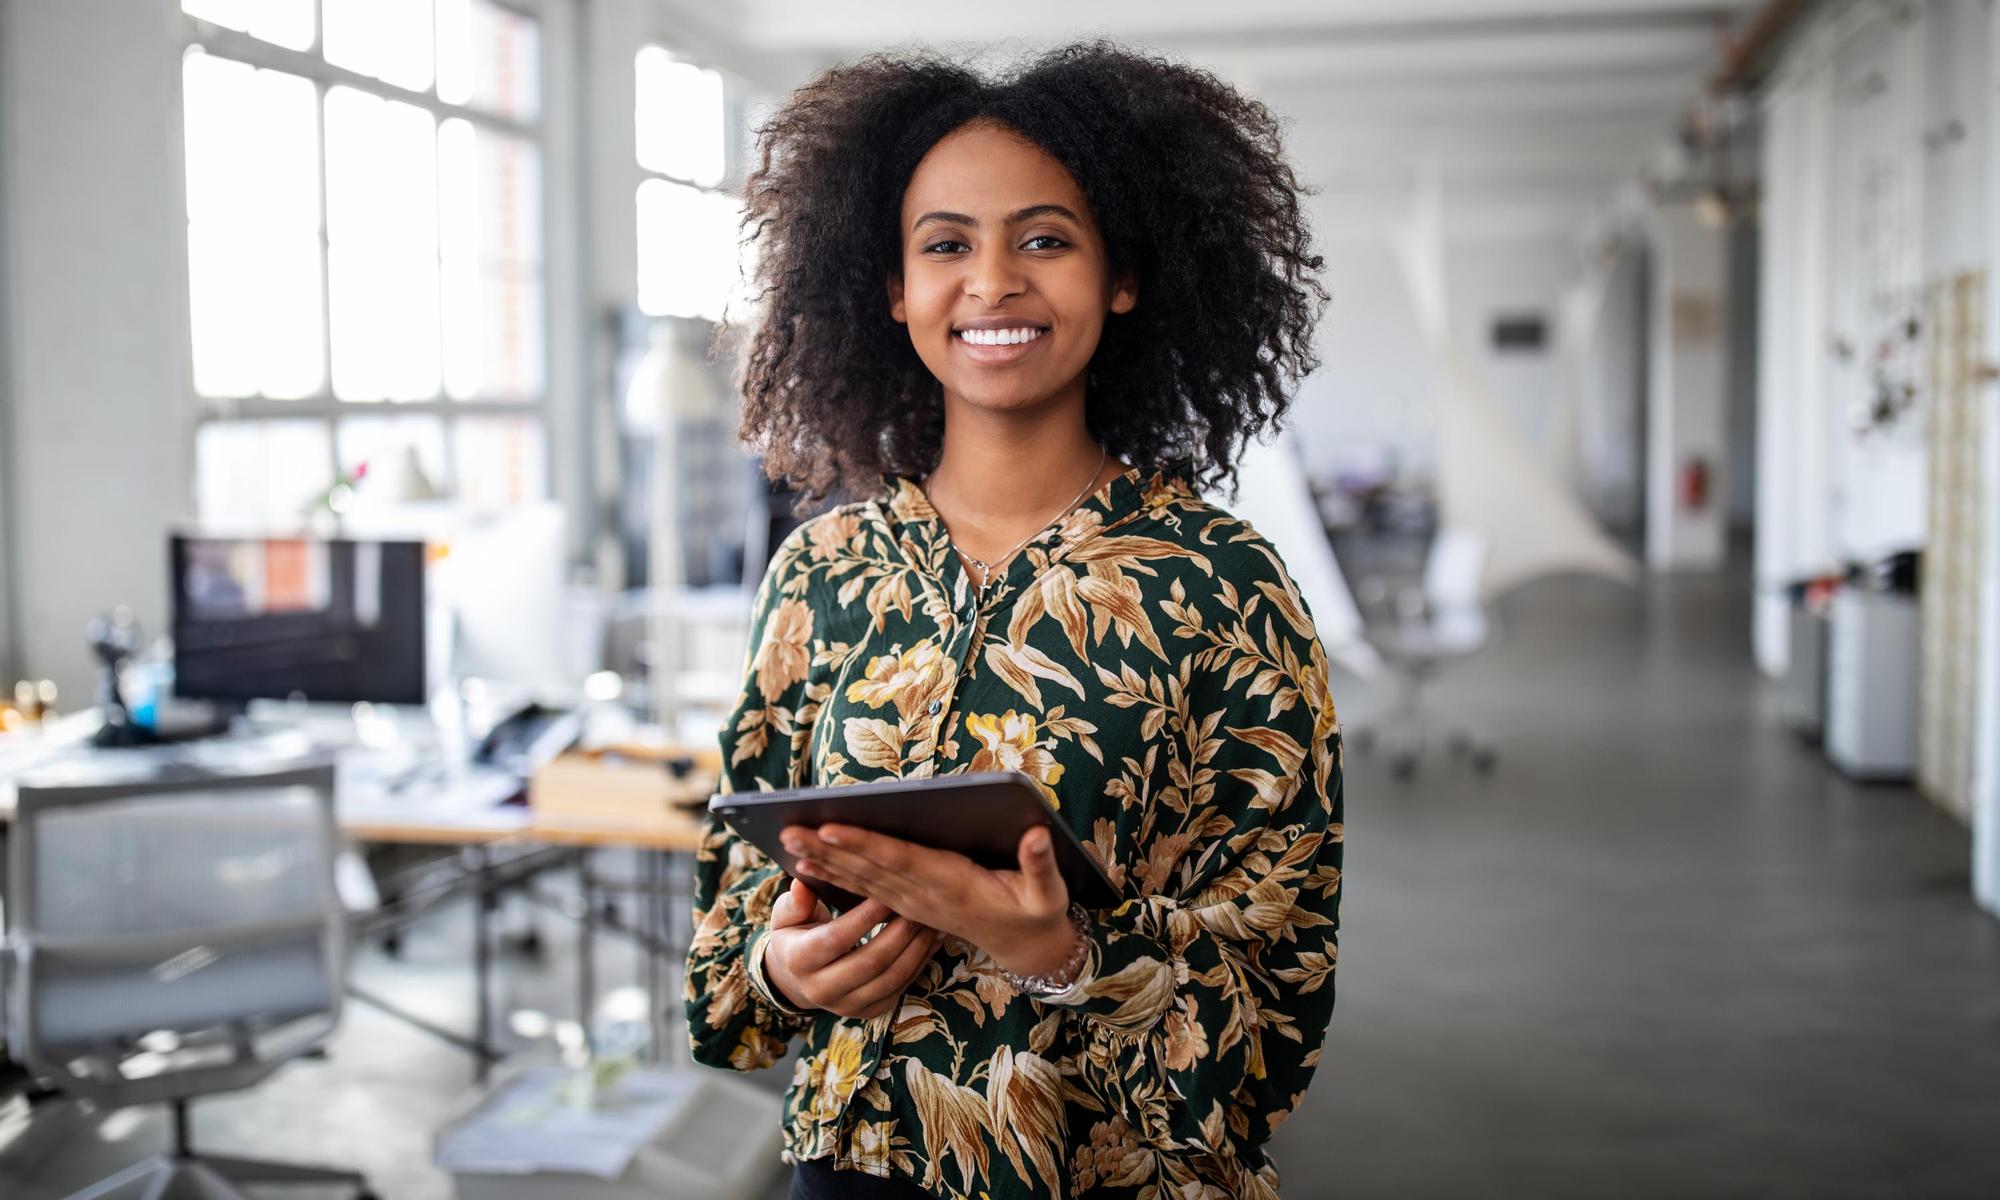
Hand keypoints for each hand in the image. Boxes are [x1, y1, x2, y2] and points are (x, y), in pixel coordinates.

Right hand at [761, 877, 942, 1018]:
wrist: (796, 979)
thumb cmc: (795, 936)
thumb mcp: (787, 916)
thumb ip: (797, 901)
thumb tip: (802, 884)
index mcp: (799, 961)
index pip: (837, 938)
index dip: (865, 916)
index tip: (887, 892)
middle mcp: (820, 990)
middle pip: (871, 961)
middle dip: (900, 931)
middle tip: (918, 903)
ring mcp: (846, 1006)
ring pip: (891, 977)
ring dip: (917, 947)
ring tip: (930, 920)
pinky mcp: (868, 1011)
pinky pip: (901, 987)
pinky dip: (921, 962)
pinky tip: (932, 939)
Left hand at [782, 823, 1081, 981]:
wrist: (1027, 948)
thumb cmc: (1038, 913)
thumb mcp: (1049, 894)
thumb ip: (1041, 864)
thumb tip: (1039, 834)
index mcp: (953, 885)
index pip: (901, 861)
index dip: (866, 846)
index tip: (831, 829)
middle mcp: (926, 896)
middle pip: (870, 870)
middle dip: (828, 850)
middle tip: (790, 830)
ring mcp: (915, 903)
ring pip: (863, 881)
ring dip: (825, 862)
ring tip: (789, 843)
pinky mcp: (910, 905)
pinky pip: (867, 890)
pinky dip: (838, 877)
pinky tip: (811, 865)